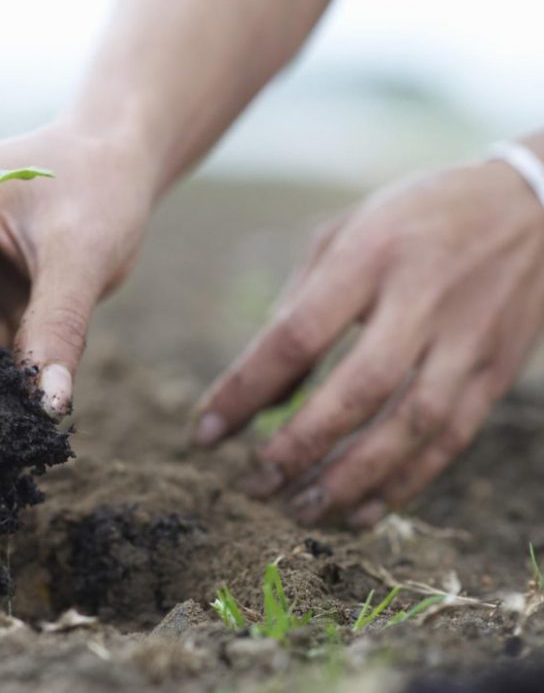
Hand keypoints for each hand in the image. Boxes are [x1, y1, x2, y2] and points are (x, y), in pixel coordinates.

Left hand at [192, 159, 543, 525]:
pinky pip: (451, 439)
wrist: (535, 204)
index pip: (298, 335)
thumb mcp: (344, 235)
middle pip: (359, 388)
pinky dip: (405, 482)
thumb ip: (297, 308)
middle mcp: (423, 299)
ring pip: (411, 426)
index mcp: (369, 256)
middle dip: (301, 445)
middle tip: (254, 485)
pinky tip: (360, 511)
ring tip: (301, 511)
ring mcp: (468, 340)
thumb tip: (263, 394)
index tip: (205, 433)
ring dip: (352, 478)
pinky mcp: (497, 371)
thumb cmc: (414, 218)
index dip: (246, 390)